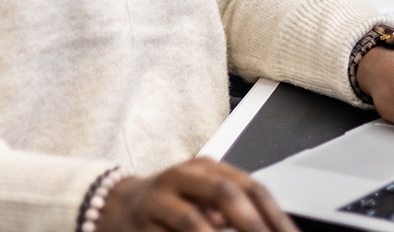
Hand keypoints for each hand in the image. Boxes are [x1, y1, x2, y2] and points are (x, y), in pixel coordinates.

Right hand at [95, 156, 298, 231]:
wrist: (117, 206)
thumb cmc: (171, 203)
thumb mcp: (203, 196)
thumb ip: (233, 208)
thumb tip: (276, 229)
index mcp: (204, 168)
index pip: (250, 185)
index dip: (275, 214)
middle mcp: (182, 178)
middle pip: (224, 194)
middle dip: (251, 225)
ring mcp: (159, 201)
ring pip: (192, 222)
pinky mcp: (143, 227)